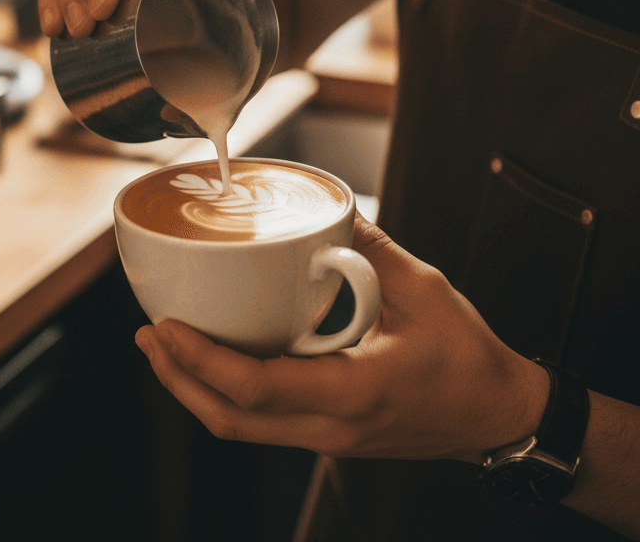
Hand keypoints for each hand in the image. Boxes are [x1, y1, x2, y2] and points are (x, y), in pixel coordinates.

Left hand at [134, 215, 549, 462]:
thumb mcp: (421, 289)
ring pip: (240, 428)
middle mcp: (331, 427)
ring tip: (165, 346)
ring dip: (195, 389)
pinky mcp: (327, 434)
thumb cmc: (466, 358)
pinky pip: (261, 423)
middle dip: (178, 379)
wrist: (498, 416)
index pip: (257, 387)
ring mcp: (327, 438)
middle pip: (230, 419)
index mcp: (353, 391)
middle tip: (148, 335)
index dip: (200, 360)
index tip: (166, 327)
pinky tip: (213, 360)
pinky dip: (225, 394)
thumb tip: (326, 208)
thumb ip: (369, 247)